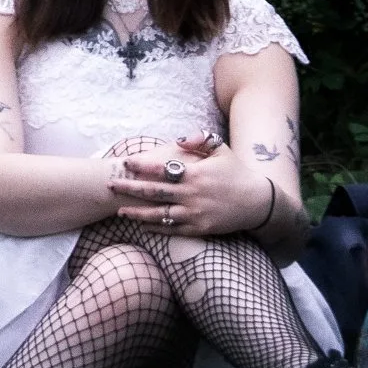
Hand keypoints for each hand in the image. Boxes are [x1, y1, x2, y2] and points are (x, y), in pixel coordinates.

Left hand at [105, 132, 273, 236]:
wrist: (257, 203)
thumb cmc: (237, 173)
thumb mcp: (222, 149)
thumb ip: (200, 140)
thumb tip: (178, 139)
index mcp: (195, 173)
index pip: (161, 168)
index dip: (141, 165)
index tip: (125, 162)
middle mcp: (192, 194)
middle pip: (153, 192)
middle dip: (129, 188)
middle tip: (110, 185)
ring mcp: (194, 213)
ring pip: (158, 214)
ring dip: (137, 213)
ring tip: (119, 210)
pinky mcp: (198, 228)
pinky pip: (171, 229)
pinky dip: (155, 227)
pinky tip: (141, 225)